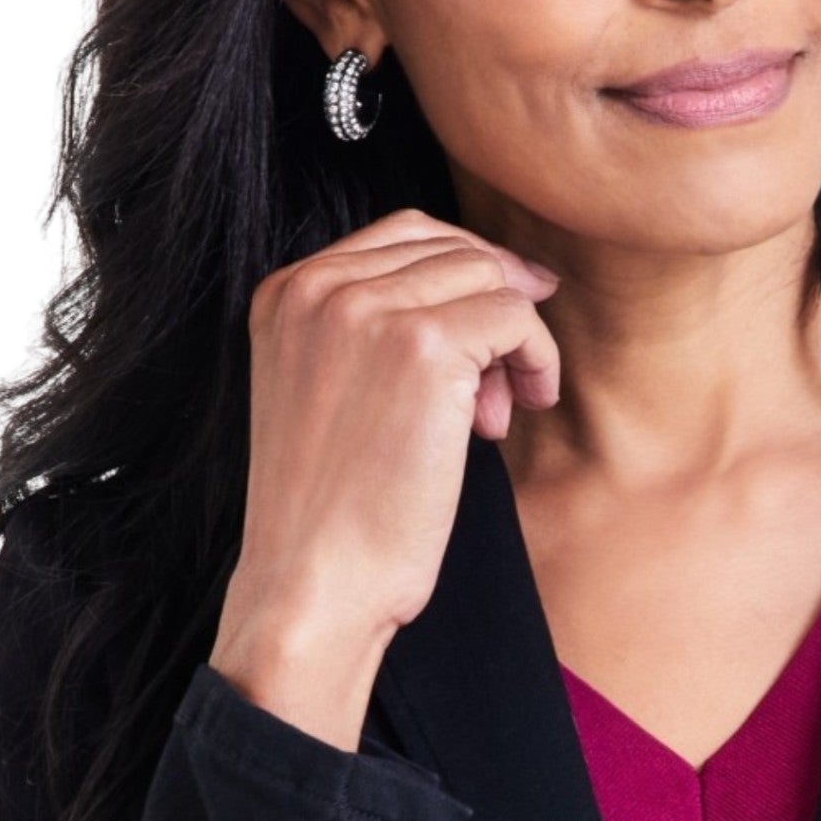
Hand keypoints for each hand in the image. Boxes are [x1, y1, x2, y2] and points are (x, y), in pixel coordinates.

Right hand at [209, 208, 562, 745]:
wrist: (313, 583)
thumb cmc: (331, 513)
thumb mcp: (332, 394)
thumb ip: (374, 333)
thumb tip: (487, 290)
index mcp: (285, 293)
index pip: (402, 237)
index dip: (465, 275)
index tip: (498, 328)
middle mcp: (319, 287)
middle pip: (450, 248)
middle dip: (493, 303)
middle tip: (506, 379)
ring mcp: (368, 311)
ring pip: (488, 279)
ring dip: (516, 340)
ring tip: (499, 413)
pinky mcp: (423, 348)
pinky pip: (516, 317)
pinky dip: (535, 360)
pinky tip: (516, 412)